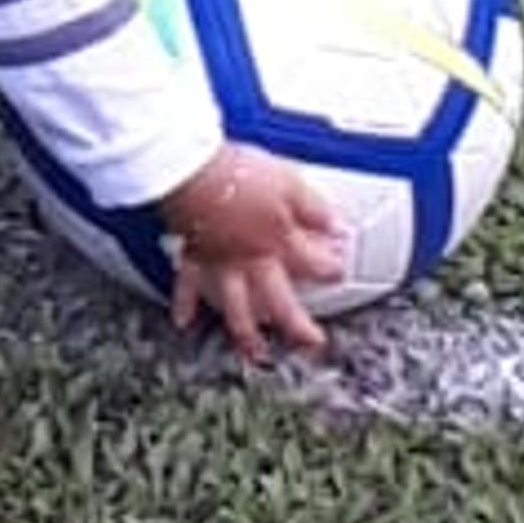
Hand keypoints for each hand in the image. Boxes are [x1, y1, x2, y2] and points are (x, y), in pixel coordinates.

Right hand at [163, 148, 343, 362]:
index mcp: (281, 243)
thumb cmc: (235, 173)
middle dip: (299, 328)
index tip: (339, 268)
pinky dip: (184, 304)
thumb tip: (335, 224)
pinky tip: (184, 320)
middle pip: (282, 306)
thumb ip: (313, 207)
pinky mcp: (193, 254)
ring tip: (254, 353)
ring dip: (246, 335)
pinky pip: (187, 285)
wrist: (189, 169)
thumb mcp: (288, 181)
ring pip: (237, 310)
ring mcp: (222, 263)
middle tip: (311, 343)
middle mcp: (254, 262)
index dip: (332, 268)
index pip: (316, 265)